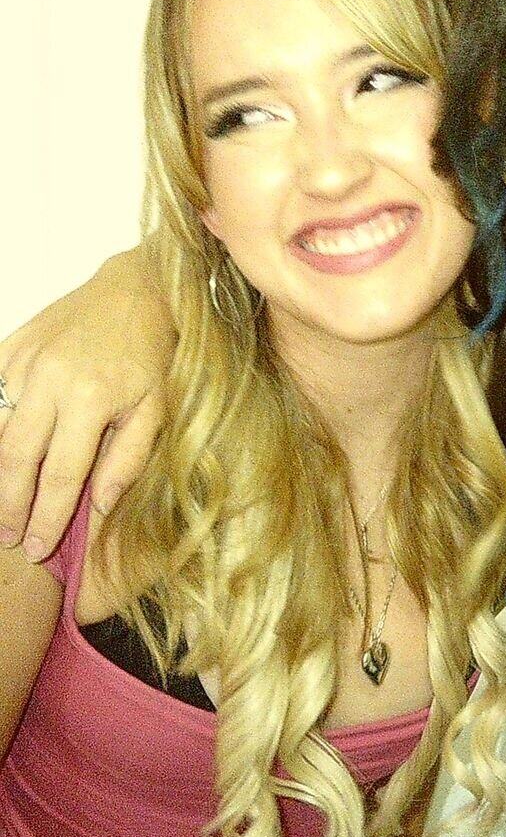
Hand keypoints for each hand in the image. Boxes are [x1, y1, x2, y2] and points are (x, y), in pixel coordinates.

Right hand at [0, 249, 168, 558]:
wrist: (137, 290)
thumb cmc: (154, 353)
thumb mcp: (158, 408)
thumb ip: (128, 459)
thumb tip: (99, 506)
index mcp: (91, 400)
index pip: (62, 475)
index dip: (47, 517)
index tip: (38, 546)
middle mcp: (49, 381)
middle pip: (16, 459)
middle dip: (10, 505)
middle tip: (10, 537)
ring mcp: (24, 362)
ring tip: (3, 506)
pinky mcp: (11, 348)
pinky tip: (1, 457)